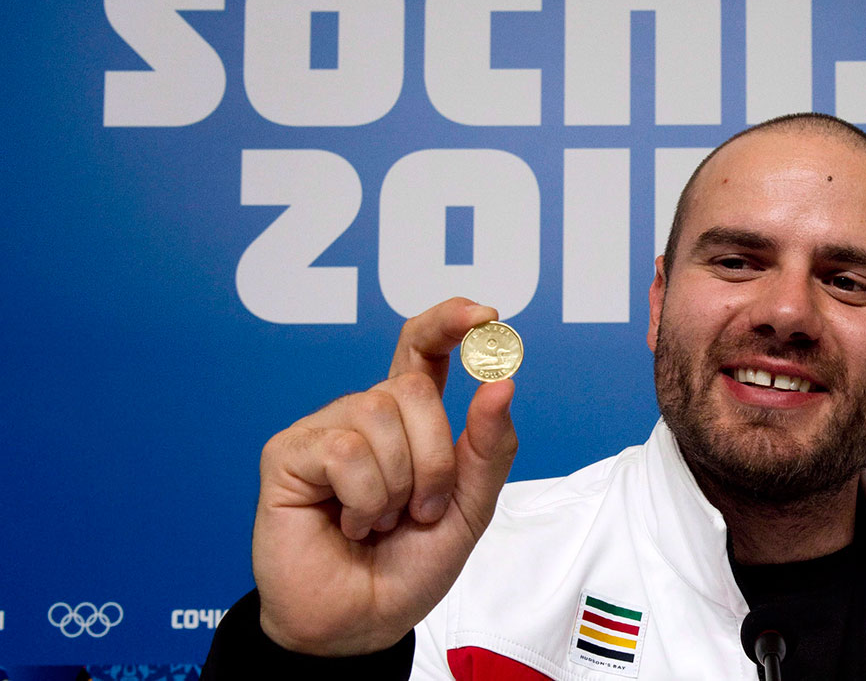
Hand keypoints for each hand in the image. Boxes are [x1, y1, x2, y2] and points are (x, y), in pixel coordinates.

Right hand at [251, 298, 517, 654]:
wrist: (362, 622)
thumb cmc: (410, 565)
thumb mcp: (470, 507)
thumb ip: (489, 447)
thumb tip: (502, 383)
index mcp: (410, 421)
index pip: (423, 350)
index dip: (449, 322)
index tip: (486, 318)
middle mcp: (365, 415)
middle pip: (411, 388)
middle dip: (434, 458)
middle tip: (420, 509)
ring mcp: (324, 430)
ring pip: (378, 415)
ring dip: (398, 485)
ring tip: (381, 520)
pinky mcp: (288, 453)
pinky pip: (344, 450)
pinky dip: (364, 498)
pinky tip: (349, 523)